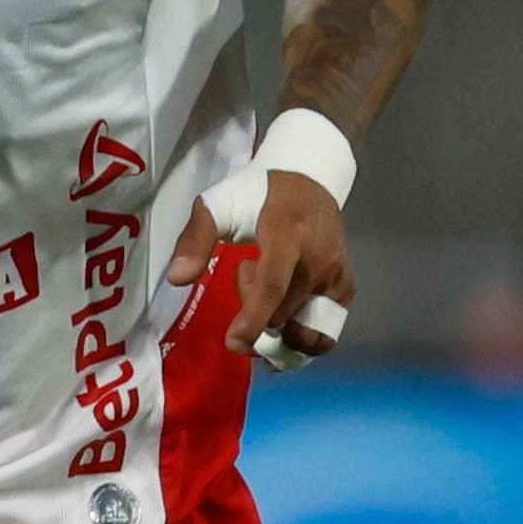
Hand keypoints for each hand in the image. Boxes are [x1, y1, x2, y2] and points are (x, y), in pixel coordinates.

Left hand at [165, 170, 350, 365]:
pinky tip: (284, 326)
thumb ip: (195, 239)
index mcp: (288, 235)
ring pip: (305, 328)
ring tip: (266, 302)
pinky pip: (326, 332)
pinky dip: (301, 340)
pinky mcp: (345, 287)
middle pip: (282, 312)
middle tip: (246, 274)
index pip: (273, 285)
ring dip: (279, 331)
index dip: (254, 320)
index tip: (234, 343)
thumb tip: (177, 279)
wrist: (310, 179)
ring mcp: (336, 275)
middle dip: (254, 313)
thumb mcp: (219, 203)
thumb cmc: (259, 193)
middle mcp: (319, 258)